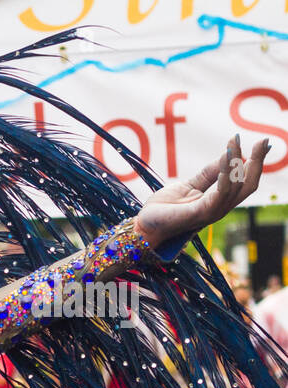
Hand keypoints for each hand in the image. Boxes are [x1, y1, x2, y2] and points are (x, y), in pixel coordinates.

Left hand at [135, 135, 270, 247]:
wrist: (145, 225)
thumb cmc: (165, 208)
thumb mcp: (190, 185)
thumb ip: (209, 173)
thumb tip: (228, 154)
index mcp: (219, 202)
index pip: (245, 182)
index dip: (256, 163)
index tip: (263, 143)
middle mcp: (219, 208)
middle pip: (248, 185)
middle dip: (257, 162)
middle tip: (263, 141)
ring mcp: (211, 212)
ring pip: (236, 187)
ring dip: (237, 163)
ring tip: (236, 144)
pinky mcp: (199, 213)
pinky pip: (219, 193)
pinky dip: (225, 175)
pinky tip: (226, 159)